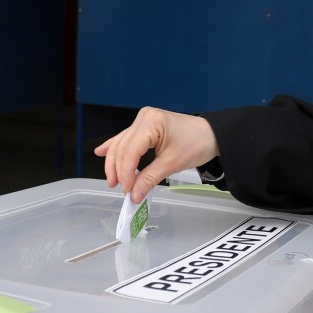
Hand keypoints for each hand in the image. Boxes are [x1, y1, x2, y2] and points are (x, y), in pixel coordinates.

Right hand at [94, 107, 219, 202]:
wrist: (211, 134)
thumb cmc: (197, 143)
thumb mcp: (172, 163)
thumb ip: (150, 178)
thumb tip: (134, 195)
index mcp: (151, 122)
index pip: (131, 150)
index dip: (126, 172)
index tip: (127, 189)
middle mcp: (144, 118)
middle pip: (123, 147)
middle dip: (119, 170)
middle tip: (121, 189)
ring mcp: (143, 121)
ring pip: (121, 144)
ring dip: (116, 163)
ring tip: (113, 180)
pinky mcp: (144, 126)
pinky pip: (126, 139)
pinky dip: (115, 147)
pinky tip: (100, 152)